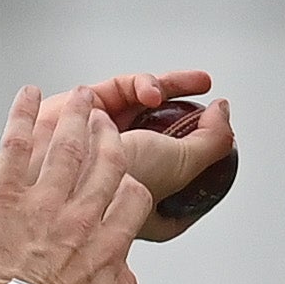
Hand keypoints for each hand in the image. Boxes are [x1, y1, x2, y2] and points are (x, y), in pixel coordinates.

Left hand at [0, 88, 155, 283]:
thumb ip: (121, 283)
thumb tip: (127, 271)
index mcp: (106, 244)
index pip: (131, 195)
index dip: (128, 176)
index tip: (123, 168)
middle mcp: (79, 217)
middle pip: (104, 160)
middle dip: (106, 133)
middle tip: (102, 117)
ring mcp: (41, 203)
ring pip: (66, 146)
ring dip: (74, 115)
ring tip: (79, 96)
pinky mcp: (3, 196)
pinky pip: (17, 144)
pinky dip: (24, 114)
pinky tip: (30, 94)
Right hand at [70, 68, 240, 238]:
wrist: (61, 170)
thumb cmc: (111, 181)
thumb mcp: (181, 166)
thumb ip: (211, 141)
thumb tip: (224, 113)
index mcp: (145, 199)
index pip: (179, 184)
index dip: (198, 164)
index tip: (217, 145)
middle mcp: (123, 168)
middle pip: (164, 137)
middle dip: (189, 116)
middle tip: (207, 95)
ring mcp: (103, 138)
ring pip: (144, 106)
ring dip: (168, 88)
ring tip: (191, 84)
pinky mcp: (87, 109)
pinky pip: (121, 89)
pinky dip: (141, 85)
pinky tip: (151, 91)